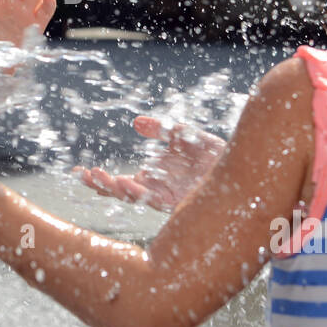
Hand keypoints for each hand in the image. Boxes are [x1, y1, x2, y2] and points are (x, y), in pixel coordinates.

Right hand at [74, 115, 225, 211]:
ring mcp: (168, 197)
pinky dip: (138, 191)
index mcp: (155, 178)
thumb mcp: (185, 135)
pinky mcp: (180, 202)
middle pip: (122, 192)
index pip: (122, 181)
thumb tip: (135, 123)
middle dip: (101, 185)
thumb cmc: (216, 155)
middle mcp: (158, 191)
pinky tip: (125, 182)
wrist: (246, 170)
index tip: (80, 172)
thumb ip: (161, 130)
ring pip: (135, 196)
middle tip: (81, 176)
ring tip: (96, 177)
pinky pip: (155, 199)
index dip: (102, 178)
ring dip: (115, 187)